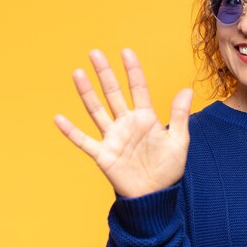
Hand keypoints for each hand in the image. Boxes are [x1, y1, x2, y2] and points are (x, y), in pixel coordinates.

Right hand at [54, 48, 192, 197]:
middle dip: (105, 74)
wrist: (155, 195)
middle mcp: (127, 123)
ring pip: (97, 111)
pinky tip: (59, 118)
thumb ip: (179, 115)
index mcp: (146, 118)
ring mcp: (113, 137)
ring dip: (87, 93)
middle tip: (95, 53)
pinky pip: (84, 141)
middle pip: (113, 93)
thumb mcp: (179, 141)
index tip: (126, 52)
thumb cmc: (168, 168)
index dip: (133, 70)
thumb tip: (187, 89)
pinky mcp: (103, 154)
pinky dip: (71, 131)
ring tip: (78, 73)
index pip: (138, 88)